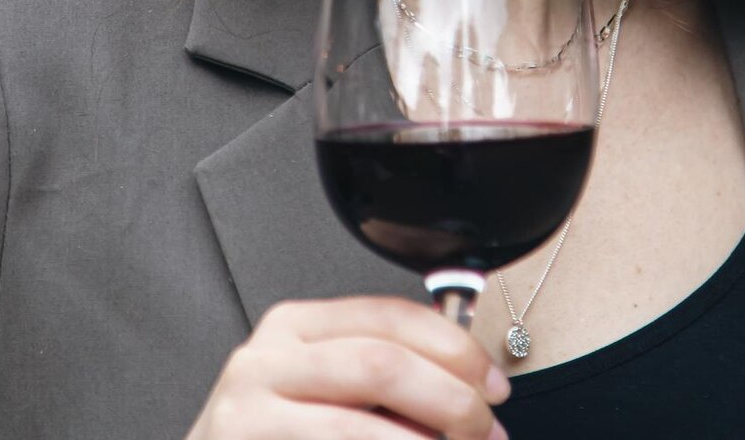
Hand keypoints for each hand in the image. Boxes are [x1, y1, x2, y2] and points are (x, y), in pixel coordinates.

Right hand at [186, 296, 511, 438]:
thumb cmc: (277, 436)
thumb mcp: (323, 388)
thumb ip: (382, 370)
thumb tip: (471, 381)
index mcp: (296, 326)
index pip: (390, 316)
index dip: (455, 349)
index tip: (495, 386)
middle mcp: (268, 357)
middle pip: (383, 363)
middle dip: (451, 401)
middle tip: (485, 431)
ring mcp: (249, 408)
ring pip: (363, 425)